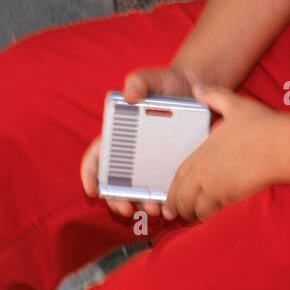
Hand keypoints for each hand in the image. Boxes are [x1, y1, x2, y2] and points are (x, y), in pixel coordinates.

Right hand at [79, 65, 200, 219]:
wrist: (199, 90)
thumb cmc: (169, 85)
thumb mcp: (154, 79)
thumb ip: (140, 81)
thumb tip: (130, 93)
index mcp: (119, 135)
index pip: (97, 157)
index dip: (90, 175)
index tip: (92, 190)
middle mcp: (132, 153)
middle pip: (116, 184)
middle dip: (118, 201)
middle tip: (128, 209)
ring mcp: (151, 163)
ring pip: (139, 191)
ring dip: (142, 205)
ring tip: (155, 210)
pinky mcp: (170, 168)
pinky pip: (162, 189)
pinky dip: (164, 201)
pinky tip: (172, 206)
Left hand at [159, 83, 283, 220]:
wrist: (280, 145)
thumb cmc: (262, 126)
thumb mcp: (236, 104)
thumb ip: (214, 96)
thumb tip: (198, 89)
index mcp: (203, 150)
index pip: (180, 172)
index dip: (174, 186)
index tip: (172, 193)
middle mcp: (203, 168)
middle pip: (181, 193)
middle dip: (177, 204)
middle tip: (176, 212)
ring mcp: (214, 183)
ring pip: (192, 205)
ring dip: (191, 212)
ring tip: (193, 215)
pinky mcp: (227, 194)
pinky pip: (209, 209)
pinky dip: (206, 213)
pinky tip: (210, 213)